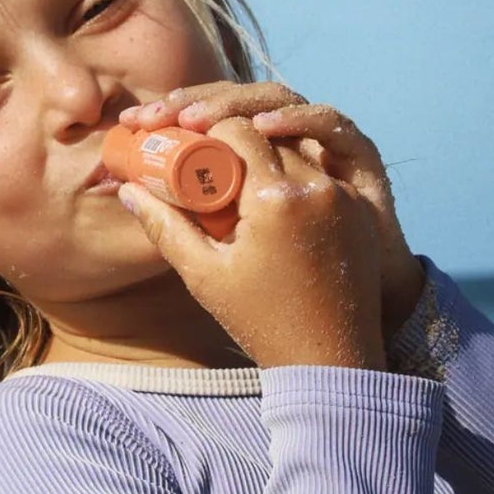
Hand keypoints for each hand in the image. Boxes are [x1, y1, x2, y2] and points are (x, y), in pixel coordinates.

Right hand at [120, 82, 424, 354]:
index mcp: (276, 199)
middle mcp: (316, 186)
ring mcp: (345, 195)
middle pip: (267, 132)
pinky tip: (273, 192)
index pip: (237, 130)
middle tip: (207, 155)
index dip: (208, 131)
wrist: (331, 362)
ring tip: (238, 174)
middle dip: (234, 137)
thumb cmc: (262, 321)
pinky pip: (323, 169)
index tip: (188, 145)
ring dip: (267, 151)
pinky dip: (296, 170)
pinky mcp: (364, 207)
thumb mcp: (204, 275)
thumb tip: (128, 189)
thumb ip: (164, 225)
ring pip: (298, 146)